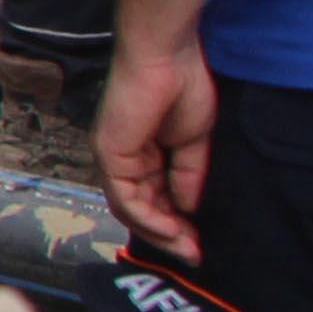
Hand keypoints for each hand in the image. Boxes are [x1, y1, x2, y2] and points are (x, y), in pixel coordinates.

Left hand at [98, 30, 216, 262]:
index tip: (202, 244)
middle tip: (197, 256)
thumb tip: (189, 210)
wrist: (170, 56)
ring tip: (189, 249)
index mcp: (143, 154)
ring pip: (130, 210)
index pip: (155, 199)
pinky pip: (125, 198)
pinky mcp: (110, 154)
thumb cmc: (185, 86)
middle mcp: (124, 159)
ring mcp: (113, 157)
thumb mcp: (194, 142)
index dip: (178, 224)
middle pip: (141, 210)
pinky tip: (171, 231)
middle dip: (170, 236)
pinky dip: (148, 219)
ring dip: (160, 233)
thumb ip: (188, 176)